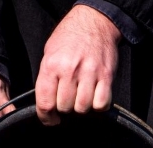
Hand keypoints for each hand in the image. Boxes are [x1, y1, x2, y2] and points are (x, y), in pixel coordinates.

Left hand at [35, 4, 121, 125]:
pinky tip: (94, 97)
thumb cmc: (69, 38)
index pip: (45, 103)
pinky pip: (101, 104)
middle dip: (65, 109)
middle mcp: (69, 70)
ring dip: (81, 107)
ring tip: (81, 97)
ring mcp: (89, 73)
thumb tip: (47, 105)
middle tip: (67, 101)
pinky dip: (98, 105)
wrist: (94, 21)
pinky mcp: (106, 75)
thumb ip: (47, 79)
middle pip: (65, 108)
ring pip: (83, 108)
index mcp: (51, 66)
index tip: (50, 120)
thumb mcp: (49, 54)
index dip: (47, 118)